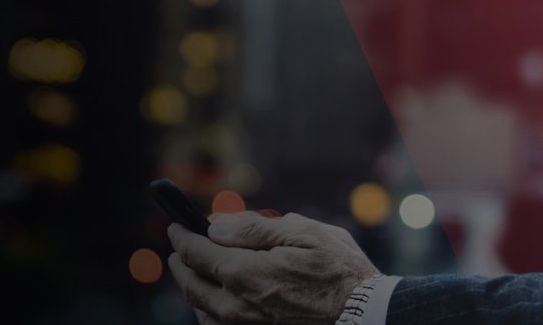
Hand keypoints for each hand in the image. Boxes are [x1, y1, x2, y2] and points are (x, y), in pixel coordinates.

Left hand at [167, 211, 379, 324]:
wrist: (365, 318)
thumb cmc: (341, 272)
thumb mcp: (305, 234)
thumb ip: (254, 229)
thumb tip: (215, 226)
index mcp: (244, 273)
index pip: (195, 252)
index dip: (182, 235)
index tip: (177, 226)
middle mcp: (236, 306)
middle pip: (190, 283)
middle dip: (181, 262)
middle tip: (180, 248)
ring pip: (200, 308)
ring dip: (194, 287)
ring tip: (197, 271)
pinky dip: (209, 311)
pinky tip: (216, 301)